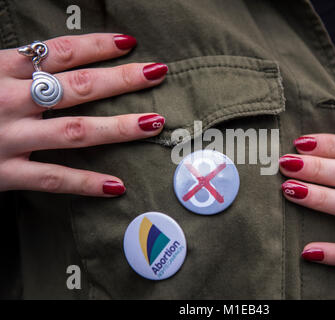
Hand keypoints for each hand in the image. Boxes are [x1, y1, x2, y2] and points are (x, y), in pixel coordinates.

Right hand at [0, 33, 167, 196]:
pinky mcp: (1, 173)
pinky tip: (116, 185)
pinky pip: (51, 179)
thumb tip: (44, 56)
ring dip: (118, 127)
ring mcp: (8, 138)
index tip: (128, 42)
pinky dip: (85, 183)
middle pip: (77, 86)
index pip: (58, 52)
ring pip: (74, 131)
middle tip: (156, 73)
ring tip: (153, 123)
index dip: (96, 45)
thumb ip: (10, 65)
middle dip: (121, 79)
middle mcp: (8, 100)